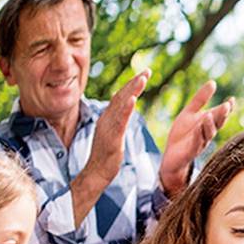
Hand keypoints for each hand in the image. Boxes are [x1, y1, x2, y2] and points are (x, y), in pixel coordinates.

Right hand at [82, 70, 149, 187]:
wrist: (96, 174)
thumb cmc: (106, 157)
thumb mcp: (114, 134)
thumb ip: (118, 121)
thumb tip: (125, 109)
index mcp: (108, 118)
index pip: (120, 96)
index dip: (132, 84)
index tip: (144, 73)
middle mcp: (106, 119)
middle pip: (121, 96)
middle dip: (134, 82)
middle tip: (147, 70)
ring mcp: (108, 128)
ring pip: (120, 105)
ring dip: (132, 90)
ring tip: (142, 78)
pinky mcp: (112, 138)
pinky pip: (119, 122)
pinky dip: (126, 109)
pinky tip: (133, 99)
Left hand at [160, 80, 232, 196]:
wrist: (171, 156)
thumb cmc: (183, 135)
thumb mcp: (190, 113)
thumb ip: (201, 99)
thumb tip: (213, 82)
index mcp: (208, 123)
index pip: (220, 114)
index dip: (226, 108)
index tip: (232, 100)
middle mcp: (207, 133)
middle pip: (216, 124)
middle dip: (222, 115)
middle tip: (227, 106)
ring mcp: (199, 143)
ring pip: (207, 134)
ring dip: (210, 125)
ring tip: (210, 114)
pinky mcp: (190, 151)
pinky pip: (195, 143)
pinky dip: (197, 136)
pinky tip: (198, 129)